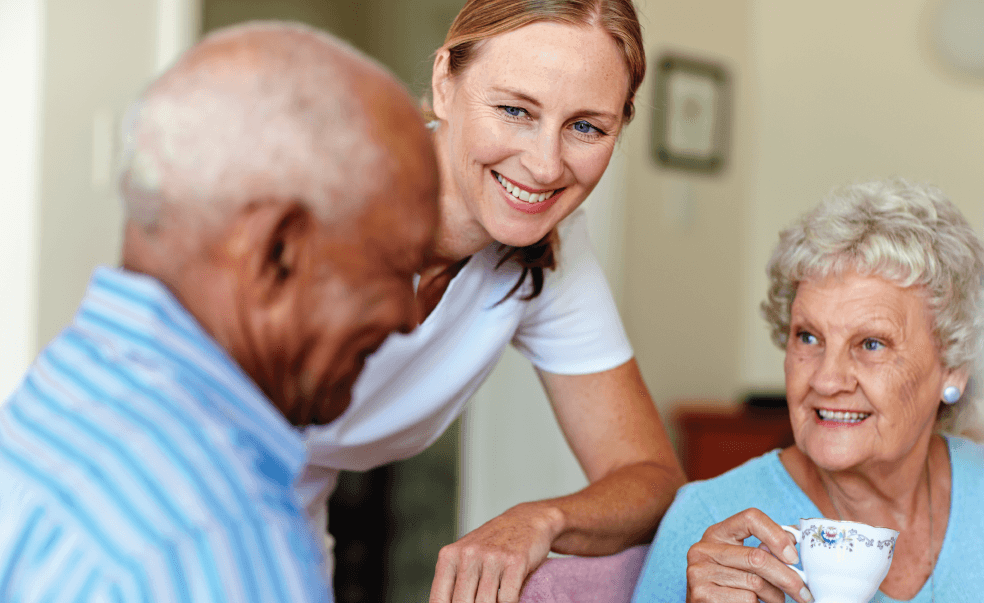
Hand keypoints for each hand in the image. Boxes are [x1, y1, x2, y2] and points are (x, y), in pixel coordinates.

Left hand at [428, 502, 561, 602]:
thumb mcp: (465, 557)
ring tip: (495, 597)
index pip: (439, 599)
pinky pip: (507, 599)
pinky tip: (510, 593)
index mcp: (449, 556)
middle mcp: (468, 554)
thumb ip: (453, 582)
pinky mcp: (515, 561)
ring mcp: (492, 557)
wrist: (526, 520)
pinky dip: (510, 602)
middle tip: (480, 601)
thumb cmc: (492, 544)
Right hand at [686, 508, 812, 602]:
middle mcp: (703, 549)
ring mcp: (700, 572)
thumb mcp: (741, 559)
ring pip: (755, 583)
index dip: (777, 535)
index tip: (793, 557)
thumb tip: (795, 538)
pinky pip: (746, 600)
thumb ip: (764, 547)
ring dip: (774, 597)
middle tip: (805, 592)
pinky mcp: (702, 594)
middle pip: (757, 557)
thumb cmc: (728, 583)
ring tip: (774, 599)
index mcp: (716, 533)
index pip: (751, 518)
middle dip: (787, 577)